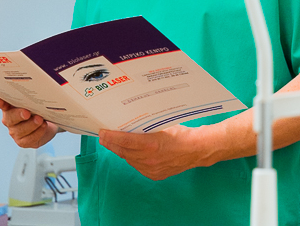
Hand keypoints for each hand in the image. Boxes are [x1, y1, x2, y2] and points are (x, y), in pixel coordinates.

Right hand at [0, 96, 58, 148]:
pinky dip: (37, 132)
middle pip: (10, 117)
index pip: (2, 103)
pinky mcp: (22, 141)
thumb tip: (40, 84)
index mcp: (10, 106)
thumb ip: (33, 96)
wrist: (48, 123)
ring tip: (40, 119)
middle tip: (27, 113)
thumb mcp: (36, 101)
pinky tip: (43, 127)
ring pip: (20, 130)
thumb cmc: (40, 109)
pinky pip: (28, 139)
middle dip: (19, 115)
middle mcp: (10, 119)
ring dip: (31, 124)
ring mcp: (15, 131)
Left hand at [98, 125, 212, 180]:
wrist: (197, 150)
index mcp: (151, 145)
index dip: (111, 137)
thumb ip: (145, 128)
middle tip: (103, 137)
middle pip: (124, 152)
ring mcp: (151, 169)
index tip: (102, 132)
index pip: (125, 141)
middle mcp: (149, 160)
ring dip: (121, 151)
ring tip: (114, 143)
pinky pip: (138, 166)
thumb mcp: (162, 126)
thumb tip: (130, 124)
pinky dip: (132, 158)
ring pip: (129, 160)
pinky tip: (130, 152)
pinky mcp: (154, 175)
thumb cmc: (182, 135)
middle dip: (112, 144)